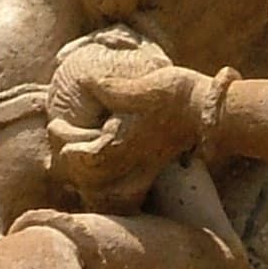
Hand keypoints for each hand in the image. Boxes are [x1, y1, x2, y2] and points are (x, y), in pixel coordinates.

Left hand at [49, 34, 209, 202]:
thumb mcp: (141, 86)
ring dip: (86, 175)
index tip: (55, 123)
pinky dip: (107, 182)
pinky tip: (105, 164)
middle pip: (87, 179)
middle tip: (62, 137)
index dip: (63, 140)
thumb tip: (83, 81)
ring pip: (104, 188)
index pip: (78, 156)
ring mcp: (142, 167)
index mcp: (120, 146)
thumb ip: (110, 88)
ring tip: (77, 153)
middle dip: (69, 160)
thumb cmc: (177, 96)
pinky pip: (123, 186)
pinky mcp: (153, 165)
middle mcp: (129, 163)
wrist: (212, 110)